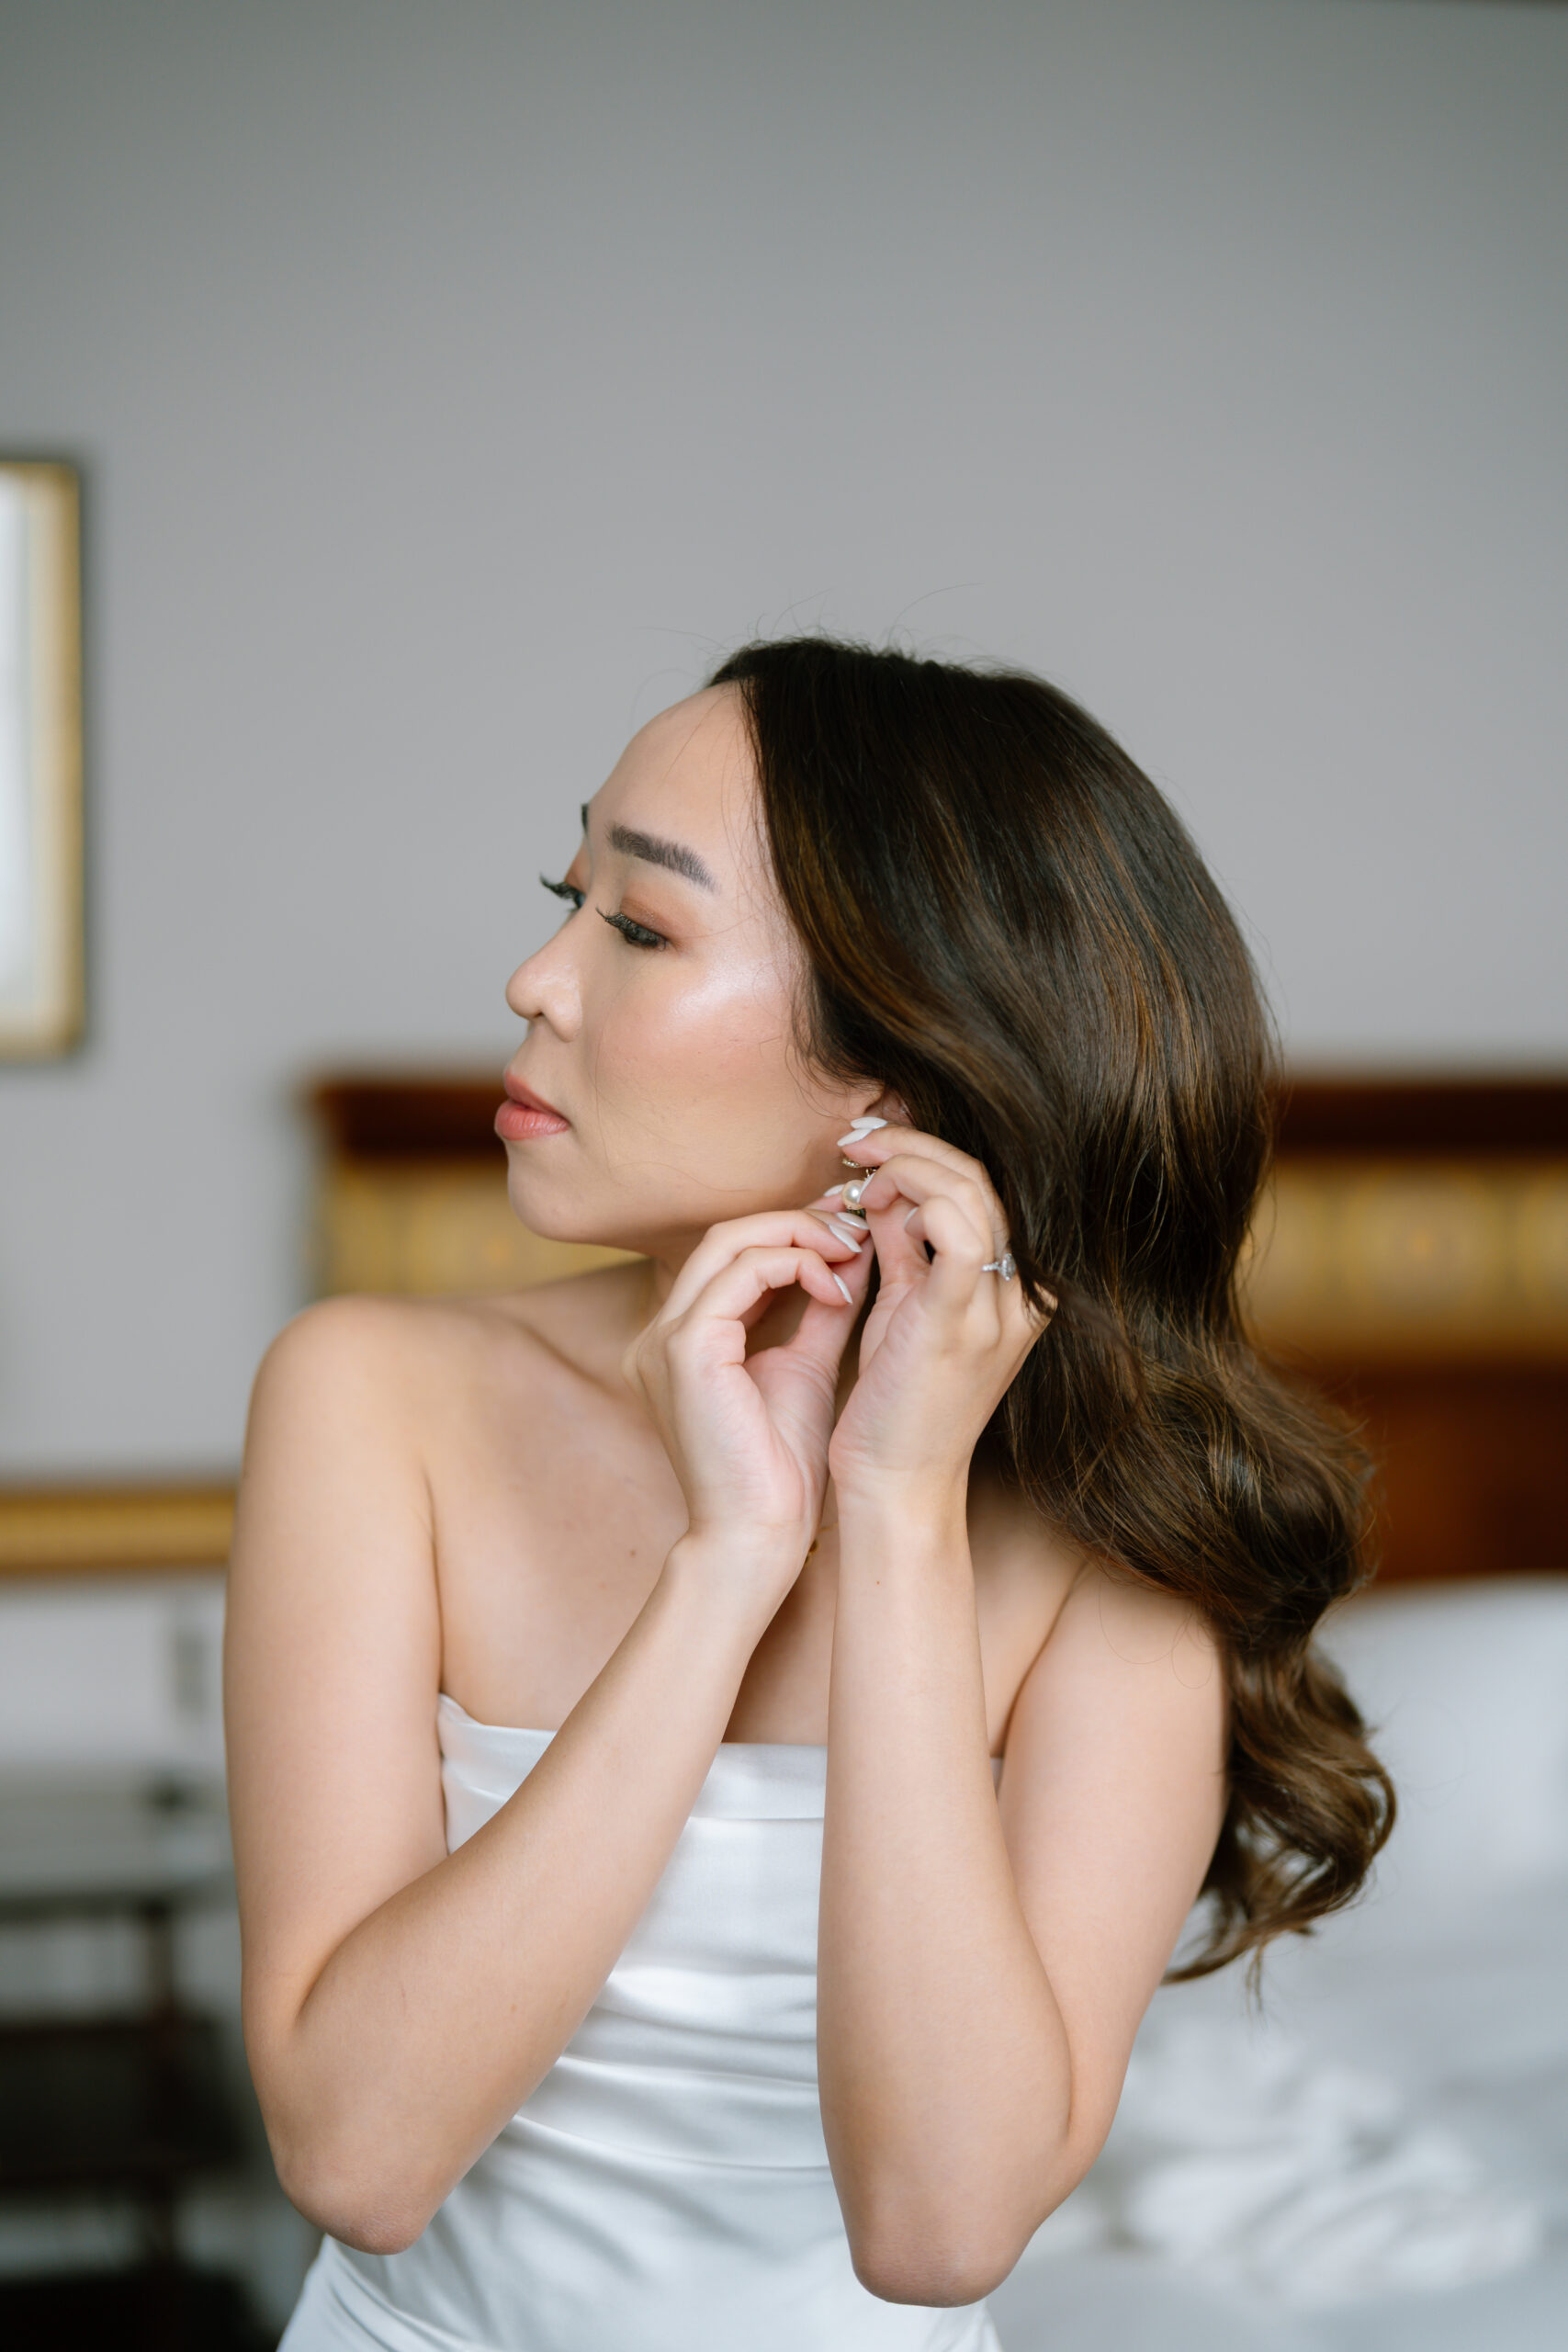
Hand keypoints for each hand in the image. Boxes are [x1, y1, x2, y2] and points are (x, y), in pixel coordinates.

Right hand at [621, 1209, 875, 1606]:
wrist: (761, 1536)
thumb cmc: (782, 1469)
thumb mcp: (808, 1366)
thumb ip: (823, 1308)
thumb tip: (857, 1251)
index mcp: (683, 1338)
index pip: (732, 1254)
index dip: (793, 1232)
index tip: (853, 1234)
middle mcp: (661, 1332)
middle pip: (727, 1236)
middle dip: (799, 1222)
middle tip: (858, 1229)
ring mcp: (664, 1338)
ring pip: (730, 1242)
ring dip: (801, 1236)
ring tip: (853, 1252)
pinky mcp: (686, 1349)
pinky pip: (741, 1273)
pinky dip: (795, 1265)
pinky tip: (837, 1288)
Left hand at [815, 1121, 1054, 1504]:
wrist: (897, 1483)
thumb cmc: (895, 1402)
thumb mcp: (903, 1307)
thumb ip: (903, 1245)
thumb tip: (881, 1189)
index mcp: (1016, 1290)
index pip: (984, 1191)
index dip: (927, 1153)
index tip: (872, 1144)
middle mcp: (1022, 1295)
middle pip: (980, 1181)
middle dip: (911, 1146)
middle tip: (856, 1139)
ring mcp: (999, 1309)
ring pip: (969, 1193)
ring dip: (905, 1165)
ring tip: (858, 1169)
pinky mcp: (961, 1323)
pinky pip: (956, 1232)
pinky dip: (915, 1198)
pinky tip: (875, 1204)